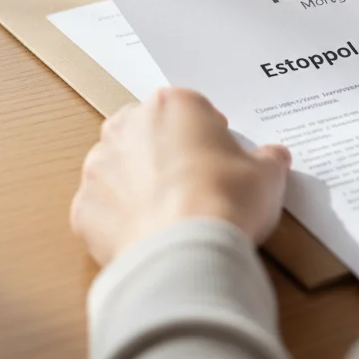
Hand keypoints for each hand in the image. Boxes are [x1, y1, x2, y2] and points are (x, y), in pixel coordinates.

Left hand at [70, 88, 291, 265]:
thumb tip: (275, 158)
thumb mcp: (267, 175)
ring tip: (168, 213)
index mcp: (173, 105)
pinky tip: (147, 236)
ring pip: (118, 168)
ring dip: (136, 183)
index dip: (207, 133)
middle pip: (146, 130)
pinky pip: (103, 209)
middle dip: (164, 150)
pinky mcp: (83, 208)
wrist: (186, 253)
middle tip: (193, 182)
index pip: (190, 109)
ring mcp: (99, 167)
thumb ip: (268, 160)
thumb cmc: (226, 200)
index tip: (220, 156)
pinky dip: (120, 220)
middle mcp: (128, 127)